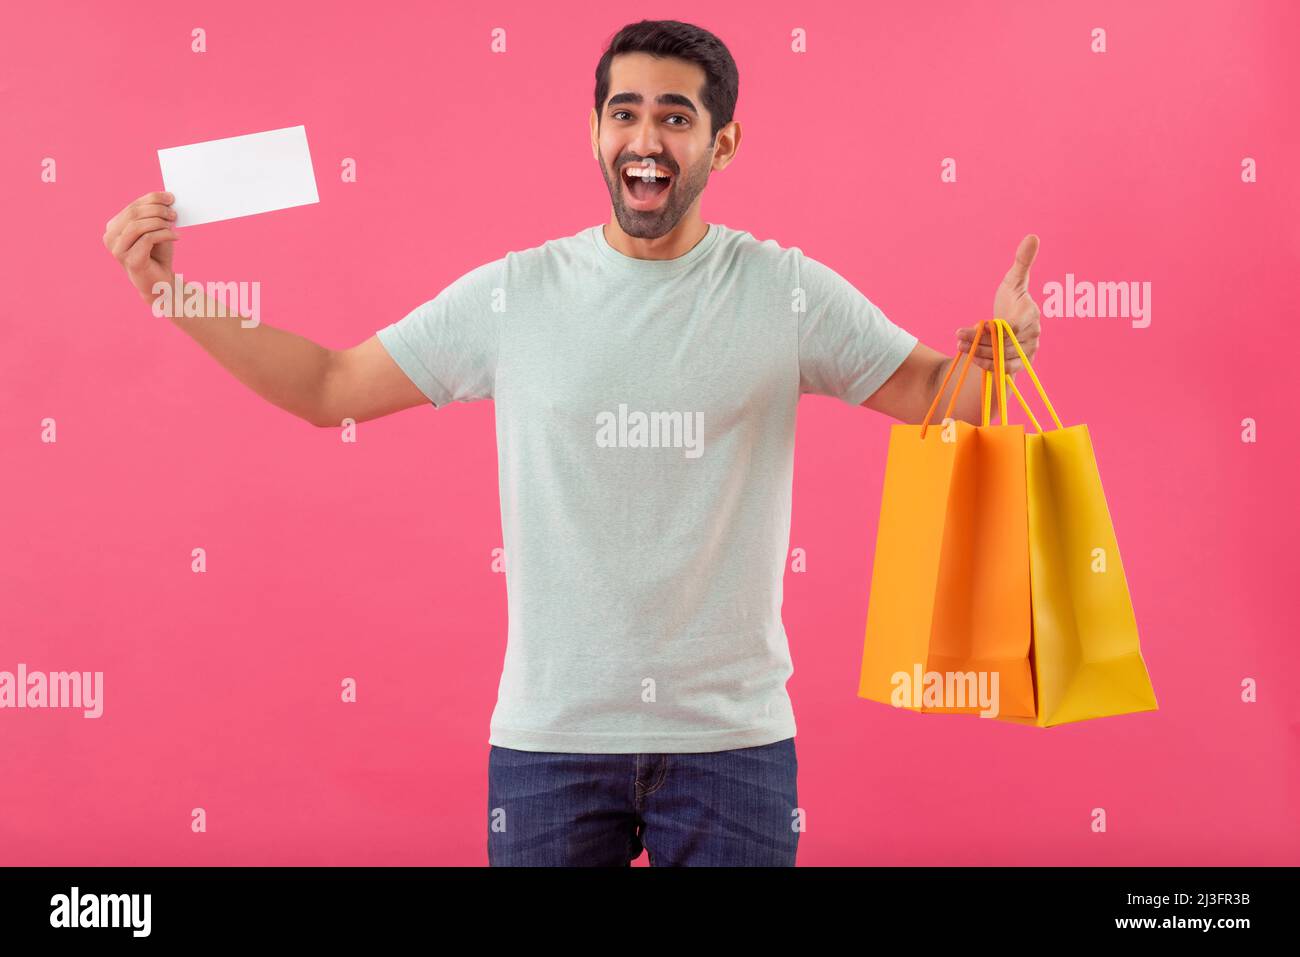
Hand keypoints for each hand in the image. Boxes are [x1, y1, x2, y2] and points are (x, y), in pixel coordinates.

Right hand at [103, 191, 179, 301]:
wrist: (161, 282)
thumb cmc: (158, 254)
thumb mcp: (156, 230)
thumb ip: (155, 214)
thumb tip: (166, 196)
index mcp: (114, 227)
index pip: (132, 206)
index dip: (151, 199)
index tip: (170, 197)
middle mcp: (110, 237)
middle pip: (133, 214)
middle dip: (156, 209)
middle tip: (174, 213)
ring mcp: (117, 250)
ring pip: (137, 226)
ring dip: (159, 222)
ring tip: (173, 225)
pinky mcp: (129, 261)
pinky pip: (147, 239)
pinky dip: (164, 234)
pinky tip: (176, 236)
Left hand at [955, 234, 1040, 373]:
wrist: (1009, 326)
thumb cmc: (1011, 300)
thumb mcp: (1013, 281)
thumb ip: (1022, 262)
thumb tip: (1032, 236)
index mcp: (1031, 314)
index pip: (1012, 327)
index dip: (994, 329)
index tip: (978, 324)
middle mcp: (1033, 334)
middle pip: (1004, 344)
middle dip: (979, 341)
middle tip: (958, 336)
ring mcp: (1028, 351)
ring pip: (1002, 357)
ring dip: (979, 353)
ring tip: (959, 346)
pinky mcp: (1020, 364)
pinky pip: (1005, 369)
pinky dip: (987, 365)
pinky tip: (971, 358)